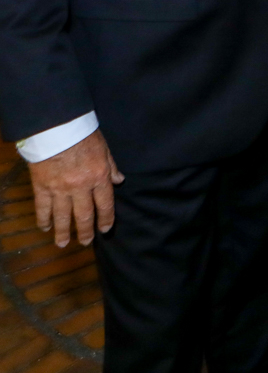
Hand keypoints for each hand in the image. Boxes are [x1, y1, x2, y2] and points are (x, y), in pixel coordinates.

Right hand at [29, 130, 123, 247]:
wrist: (56, 128)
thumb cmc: (83, 135)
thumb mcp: (104, 149)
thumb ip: (111, 167)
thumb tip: (119, 181)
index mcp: (98, 177)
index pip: (105, 204)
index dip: (106, 219)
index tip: (105, 230)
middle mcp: (80, 187)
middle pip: (84, 214)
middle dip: (85, 231)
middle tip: (85, 242)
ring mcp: (59, 188)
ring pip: (62, 216)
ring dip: (63, 232)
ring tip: (62, 243)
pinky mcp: (41, 186)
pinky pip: (43, 207)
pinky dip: (43, 219)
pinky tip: (45, 227)